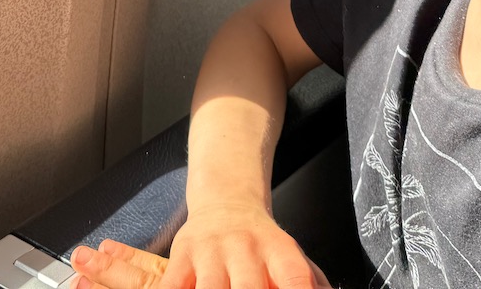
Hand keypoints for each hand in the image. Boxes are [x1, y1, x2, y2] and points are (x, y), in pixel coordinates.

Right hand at [68, 203, 332, 288]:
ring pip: (209, 287)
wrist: (225, 200)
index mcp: (280, 250)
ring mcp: (211, 252)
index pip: (295, 277)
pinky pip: (171, 286)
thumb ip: (309, 281)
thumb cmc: (263, 245)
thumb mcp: (293, 261)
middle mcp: (246, 249)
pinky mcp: (182, 256)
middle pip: (249, 286)